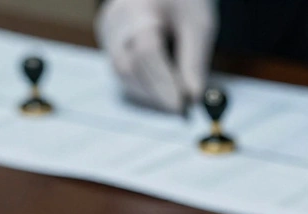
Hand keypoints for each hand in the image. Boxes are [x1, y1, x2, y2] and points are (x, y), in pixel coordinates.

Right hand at [96, 0, 215, 113]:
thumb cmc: (184, 1)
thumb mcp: (199, 25)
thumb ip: (195, 61)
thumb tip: (193, 99)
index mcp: (138, 9)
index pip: (147, 52)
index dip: (163, 82)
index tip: (182, 106)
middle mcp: (116, 21)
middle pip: (129, 66)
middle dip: (157, 92)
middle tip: (181, 109)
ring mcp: (107, 32)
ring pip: (122, 73)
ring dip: (149, 93)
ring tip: (175, 98)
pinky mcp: (108, 41)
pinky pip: (121, 71)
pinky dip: (142, 85)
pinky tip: (161, 88)